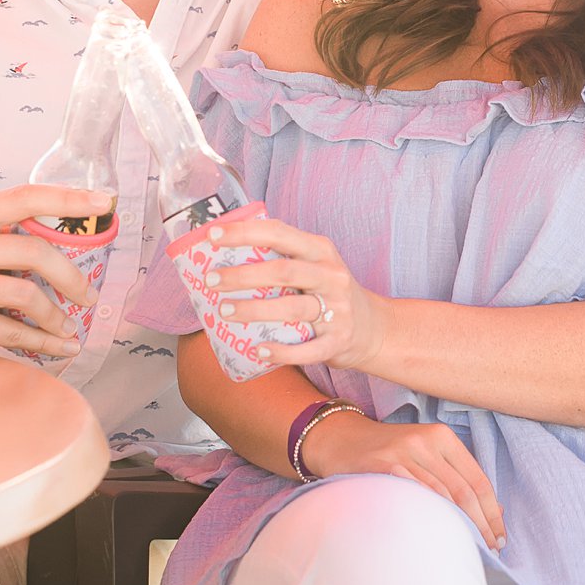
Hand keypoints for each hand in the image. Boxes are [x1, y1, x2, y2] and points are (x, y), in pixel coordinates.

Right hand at [0, 183, 113, 357]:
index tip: (103, 202)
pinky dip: (46, 341)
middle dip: (71, 275)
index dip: (68, 199)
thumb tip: (87, 224)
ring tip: (69, 324)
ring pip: (26, 295)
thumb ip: (19, 228)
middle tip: (88, 294)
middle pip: (33, 251)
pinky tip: (63, 345)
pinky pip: (15, 331)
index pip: (25, 197)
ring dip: (57, 315)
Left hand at [204, 217, 389, 373]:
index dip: (244, 233)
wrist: (374, 328)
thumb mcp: (315, 264)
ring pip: (292, 309)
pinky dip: (281, 351)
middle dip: (242, 275)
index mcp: (320, 250)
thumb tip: (222, 255)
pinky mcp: (338, 341)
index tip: (212, 234)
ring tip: (223, 312)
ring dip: (254, 311)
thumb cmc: (329, 292)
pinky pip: (307, 349)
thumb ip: (281, 257)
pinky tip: (257, 351)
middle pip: (283, 271)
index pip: (279, 233)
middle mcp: (331, 276)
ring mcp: (337, 309)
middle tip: (211, 280)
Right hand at [300, 408, 506, 550]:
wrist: (340, 439)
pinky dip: (430, 520)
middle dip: (481, 524)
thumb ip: (455, 475)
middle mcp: (425, 442)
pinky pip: (413, 498)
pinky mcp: (382, 468)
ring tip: (471, 548)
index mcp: (441, 437)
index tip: (499, 535)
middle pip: (463, 491)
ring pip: (441, 497)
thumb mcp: (424, 452)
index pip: (477, 479)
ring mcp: (402, 454)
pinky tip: (438, 537)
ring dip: (459, 526)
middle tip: (491, 548)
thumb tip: (494, 511)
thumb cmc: (387, 451)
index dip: (492, 510)